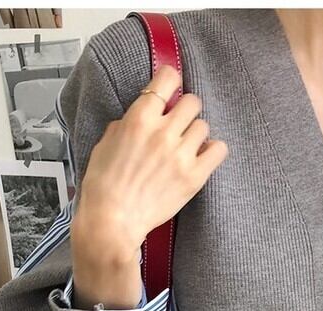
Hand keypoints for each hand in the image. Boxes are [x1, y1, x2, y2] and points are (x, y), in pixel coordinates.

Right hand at [71, 63, 228, 265]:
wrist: (112, 219)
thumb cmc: (104, 184)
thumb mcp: (106, 142)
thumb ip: (128, 123)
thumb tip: (145, 117)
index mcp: (138, 118)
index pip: (166, 80)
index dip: (171, 79)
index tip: (172, 85)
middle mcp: (163, 132)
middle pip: (192, 102)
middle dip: (185, 110)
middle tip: (179, 123)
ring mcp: (181, 155)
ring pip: (204, 125)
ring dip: (196, 133)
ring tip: (186, 146)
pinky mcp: (194, 176)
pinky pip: (219, 150)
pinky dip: (213, 150)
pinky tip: (203, 157)